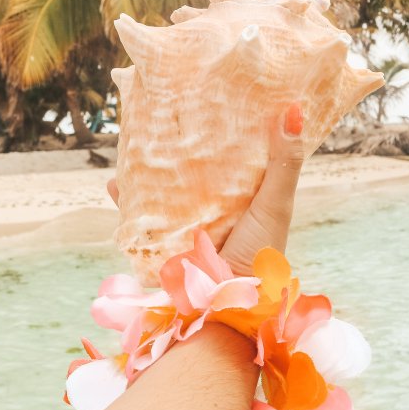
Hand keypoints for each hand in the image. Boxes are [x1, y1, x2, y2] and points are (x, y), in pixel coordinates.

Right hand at [107, 103, 305, 276]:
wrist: (226, 307)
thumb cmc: (259, 255)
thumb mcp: (274, 203)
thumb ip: (283, 161)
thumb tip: (294, 107)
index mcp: (243, 199)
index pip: (230, 159)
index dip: (220, 133)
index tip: (205, 102)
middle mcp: (214, 210)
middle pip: (193, 172)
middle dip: (176, 150)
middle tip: (160, 120)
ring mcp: (187, 225)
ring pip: (163, 190)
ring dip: (147, 171)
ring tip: (133, 147)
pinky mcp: (164, 240)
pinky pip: (141, 215)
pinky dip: (127, 200)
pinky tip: (114, 184)